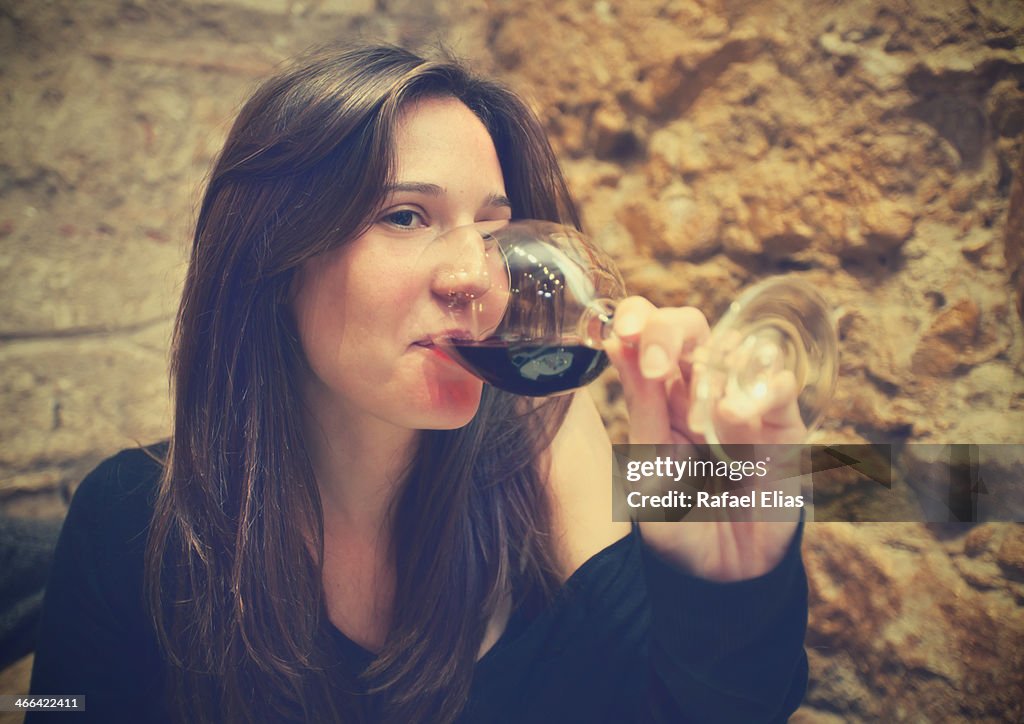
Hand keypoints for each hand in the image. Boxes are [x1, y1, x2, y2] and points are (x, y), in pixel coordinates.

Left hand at [603, 296, 802, 581]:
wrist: (720, 577)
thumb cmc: (676, 523)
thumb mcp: (649, 470)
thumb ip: (643, 408)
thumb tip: (617, 342)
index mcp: (658, 398)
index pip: (647, 337)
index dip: (636, 320)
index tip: (620, 332)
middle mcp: (699, 392)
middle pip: (690, 330)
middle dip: (669, 334)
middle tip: (657, 365)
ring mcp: (743, 405)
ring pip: (737, 352)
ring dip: (716, 371)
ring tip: (704, 419)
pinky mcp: (782, 429)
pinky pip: (779, 390)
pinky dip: (764, 390)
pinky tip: (744, 413)